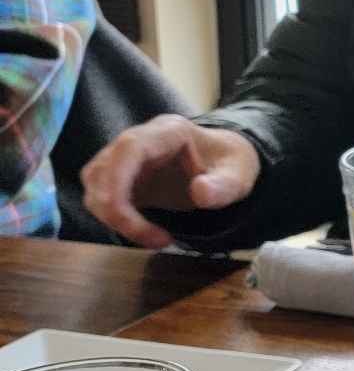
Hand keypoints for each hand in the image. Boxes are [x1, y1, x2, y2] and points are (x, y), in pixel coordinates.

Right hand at [81, 116, 261, 248]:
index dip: (115, 175)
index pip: (129, 147)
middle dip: (117, 208)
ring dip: (115, 217)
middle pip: (104, 169)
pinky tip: (145, 232)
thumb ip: (224, 185)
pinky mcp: (121, 179)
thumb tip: (200, 192)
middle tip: (155, 239)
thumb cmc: (230, 164)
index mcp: (168, 131)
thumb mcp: (239, 175)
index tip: (114, 206)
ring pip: (96, 187)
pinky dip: (116, 219)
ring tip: (156, 239)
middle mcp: (140, 140)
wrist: (225, 165)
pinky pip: (102, 199)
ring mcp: (125, 159)